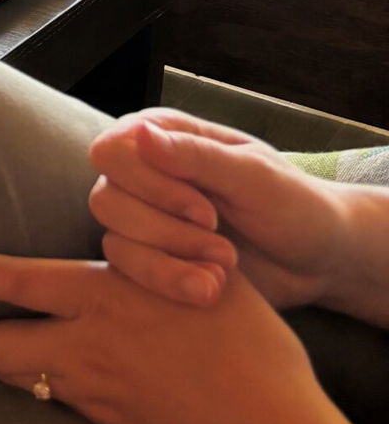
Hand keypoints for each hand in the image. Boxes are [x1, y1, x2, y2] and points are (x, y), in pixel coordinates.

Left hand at [0, 240, 328, 423]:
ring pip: (19, 375)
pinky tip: (47, 377)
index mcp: (102, 296)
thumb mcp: (207, 276)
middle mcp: (85, 346)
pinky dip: (44, 386)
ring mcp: (94, 395)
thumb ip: (157, 255)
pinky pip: (61, 403)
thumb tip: (137, 234)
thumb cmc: (252, 350)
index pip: (7, 277)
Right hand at [88, 109, 350, 310]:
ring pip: (115, 240)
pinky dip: (169, 283)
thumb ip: (195, 155)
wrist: (316, 258)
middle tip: (224, 245)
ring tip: (224, 272)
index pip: (112, 150)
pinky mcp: (151, 257)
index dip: (148, 185)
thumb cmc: (292, 203)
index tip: (206, 211)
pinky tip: (211, 290)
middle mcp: (143, 172)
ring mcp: (143, 217)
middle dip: (167, 231)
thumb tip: (139, 133)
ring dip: (171, 262)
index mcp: (164, 135)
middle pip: (107, 199)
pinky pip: (129, 272)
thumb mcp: (252, 175)